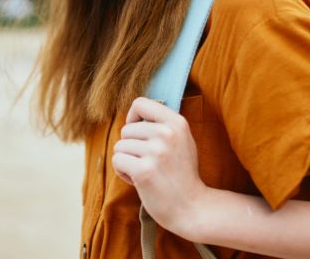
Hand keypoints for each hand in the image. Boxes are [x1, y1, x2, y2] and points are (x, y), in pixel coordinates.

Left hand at [112, 97, 208, 236]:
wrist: (192, 207)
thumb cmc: (182, 174)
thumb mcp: (182, 140)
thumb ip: (163, 125)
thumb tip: (136, 113)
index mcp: (177, 122)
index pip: (140, 103)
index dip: (132, 117)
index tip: (137, 132)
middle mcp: (167, 133)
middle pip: (126, 129)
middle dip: (130, 147)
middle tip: (147, 162)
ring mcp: (155, 152)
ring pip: (119, 146)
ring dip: (126, 160)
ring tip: (144, 172)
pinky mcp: (143, 171)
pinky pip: (117, 160)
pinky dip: (122, 172)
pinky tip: (138, 180)